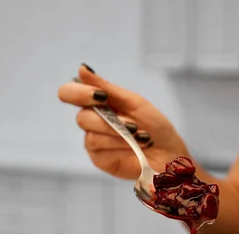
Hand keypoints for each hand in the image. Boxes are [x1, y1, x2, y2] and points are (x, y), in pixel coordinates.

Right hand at [58, 64, 189, 179]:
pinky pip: (101, 151)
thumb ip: (106, 87)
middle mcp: (91, 122)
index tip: (102, 96)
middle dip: (110, 122)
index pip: (69, 93)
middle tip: (133, 124)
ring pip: (93, 137)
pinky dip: (121, 146)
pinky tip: (136, 147)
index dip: (78, 93)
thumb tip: (82, 69)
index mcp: (96, 103)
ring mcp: (94, 142)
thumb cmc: (153, 125)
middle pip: (82, 118)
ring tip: (143, 137)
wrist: (169, 152)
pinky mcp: (100, 160)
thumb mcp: (133, 102)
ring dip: (120, 135)